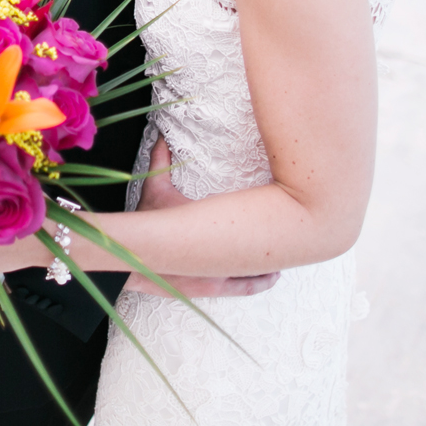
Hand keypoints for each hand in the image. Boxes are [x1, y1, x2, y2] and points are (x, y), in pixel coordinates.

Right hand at [126, 137, 279, 296]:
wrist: (129, 262)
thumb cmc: (144, 227)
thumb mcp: (154, 192)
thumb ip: (160, 162)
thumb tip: (160, 136)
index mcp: (212, 233)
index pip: (250, 229)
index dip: (271, 225)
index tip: (287, 217)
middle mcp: (218, 258)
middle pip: (258, 257)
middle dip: (276, 249)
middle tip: (296, 241)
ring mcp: (216, 278)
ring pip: (254, 277)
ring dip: (268, 269)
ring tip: (284, 261)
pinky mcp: (209, 288)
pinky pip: (241, 288)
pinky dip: (255, 283)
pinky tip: (267, 278)